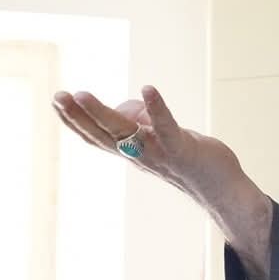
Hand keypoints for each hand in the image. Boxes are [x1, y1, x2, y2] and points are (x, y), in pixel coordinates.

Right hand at [52, 84, 272, 265]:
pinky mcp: (182, 149)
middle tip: (58, 96)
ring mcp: (158, 153)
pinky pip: (166, 127)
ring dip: (102, 113)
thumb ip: (139, 121)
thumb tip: (123, 108)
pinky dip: (157, 108)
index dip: (74, 120)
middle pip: (102, 134)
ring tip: (82, 94)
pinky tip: (148, 89)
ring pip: (124, 132)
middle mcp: (139, 154)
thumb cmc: (189, 159)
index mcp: (131, 151)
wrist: (223, 190)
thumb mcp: (158, 136)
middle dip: (78, 115)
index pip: (95, 136)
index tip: (56, 101)